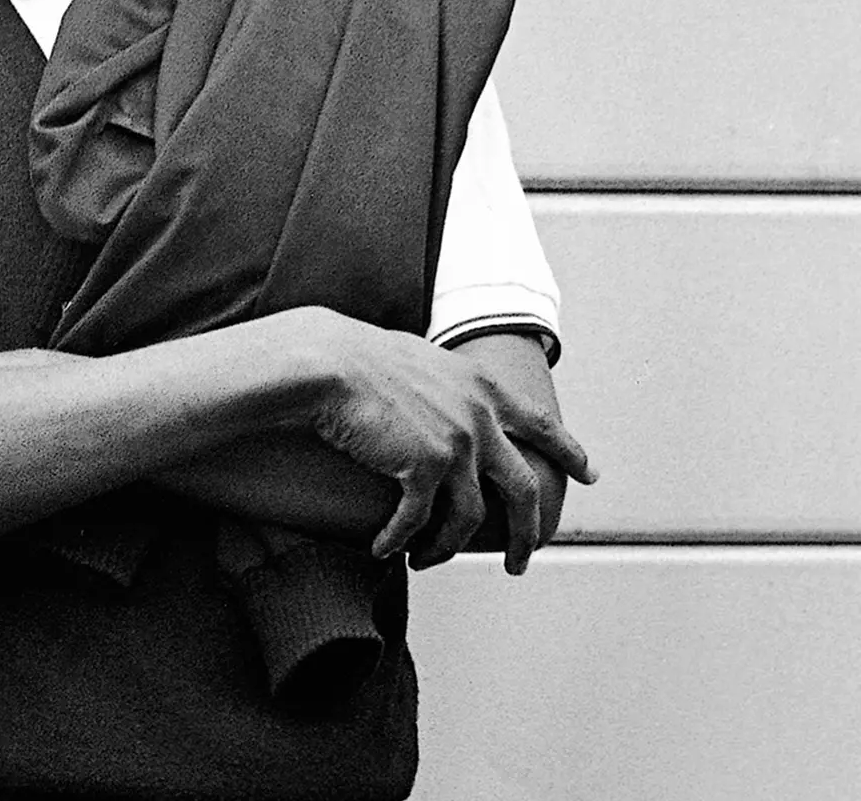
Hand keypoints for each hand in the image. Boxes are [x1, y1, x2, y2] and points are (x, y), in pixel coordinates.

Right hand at [282, 308, 595, 573]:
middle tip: (523, 560)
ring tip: (428, 561)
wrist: (327, 363)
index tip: (589, 475)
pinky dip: (401, 541)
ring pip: (470, 518)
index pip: (543, 425)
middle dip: (528, 533)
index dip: (570, 452)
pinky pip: (419, 521)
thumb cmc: (356, 356)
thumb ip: (445, 384)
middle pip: (524, 490)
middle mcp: (481, 417)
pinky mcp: (424, 468)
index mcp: (483, 388)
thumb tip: (440, 398)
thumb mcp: (420, 359)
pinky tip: (385, 549)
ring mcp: (457, 444)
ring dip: (447, 548)